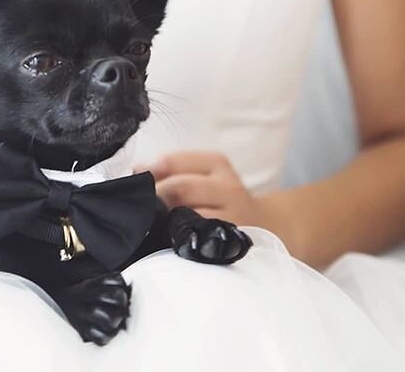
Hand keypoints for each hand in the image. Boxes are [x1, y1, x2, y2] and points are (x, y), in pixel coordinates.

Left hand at [137, 151, 293, 244]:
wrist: (270, 226)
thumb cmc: (220, 199)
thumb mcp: (201, 175)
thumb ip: (168, 171)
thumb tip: (135, 171)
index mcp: (216, 163)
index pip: (172, 162)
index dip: (148, 173)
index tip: (134, 182)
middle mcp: (228, 186)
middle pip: (180, 188)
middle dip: (154, 198)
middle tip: (137, 208)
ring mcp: (234, 215)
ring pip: (189, 216)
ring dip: (164, 221)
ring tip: (148, 226)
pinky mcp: (233, 241)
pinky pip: (200, 241)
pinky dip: (179, 241)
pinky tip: (167, 241)